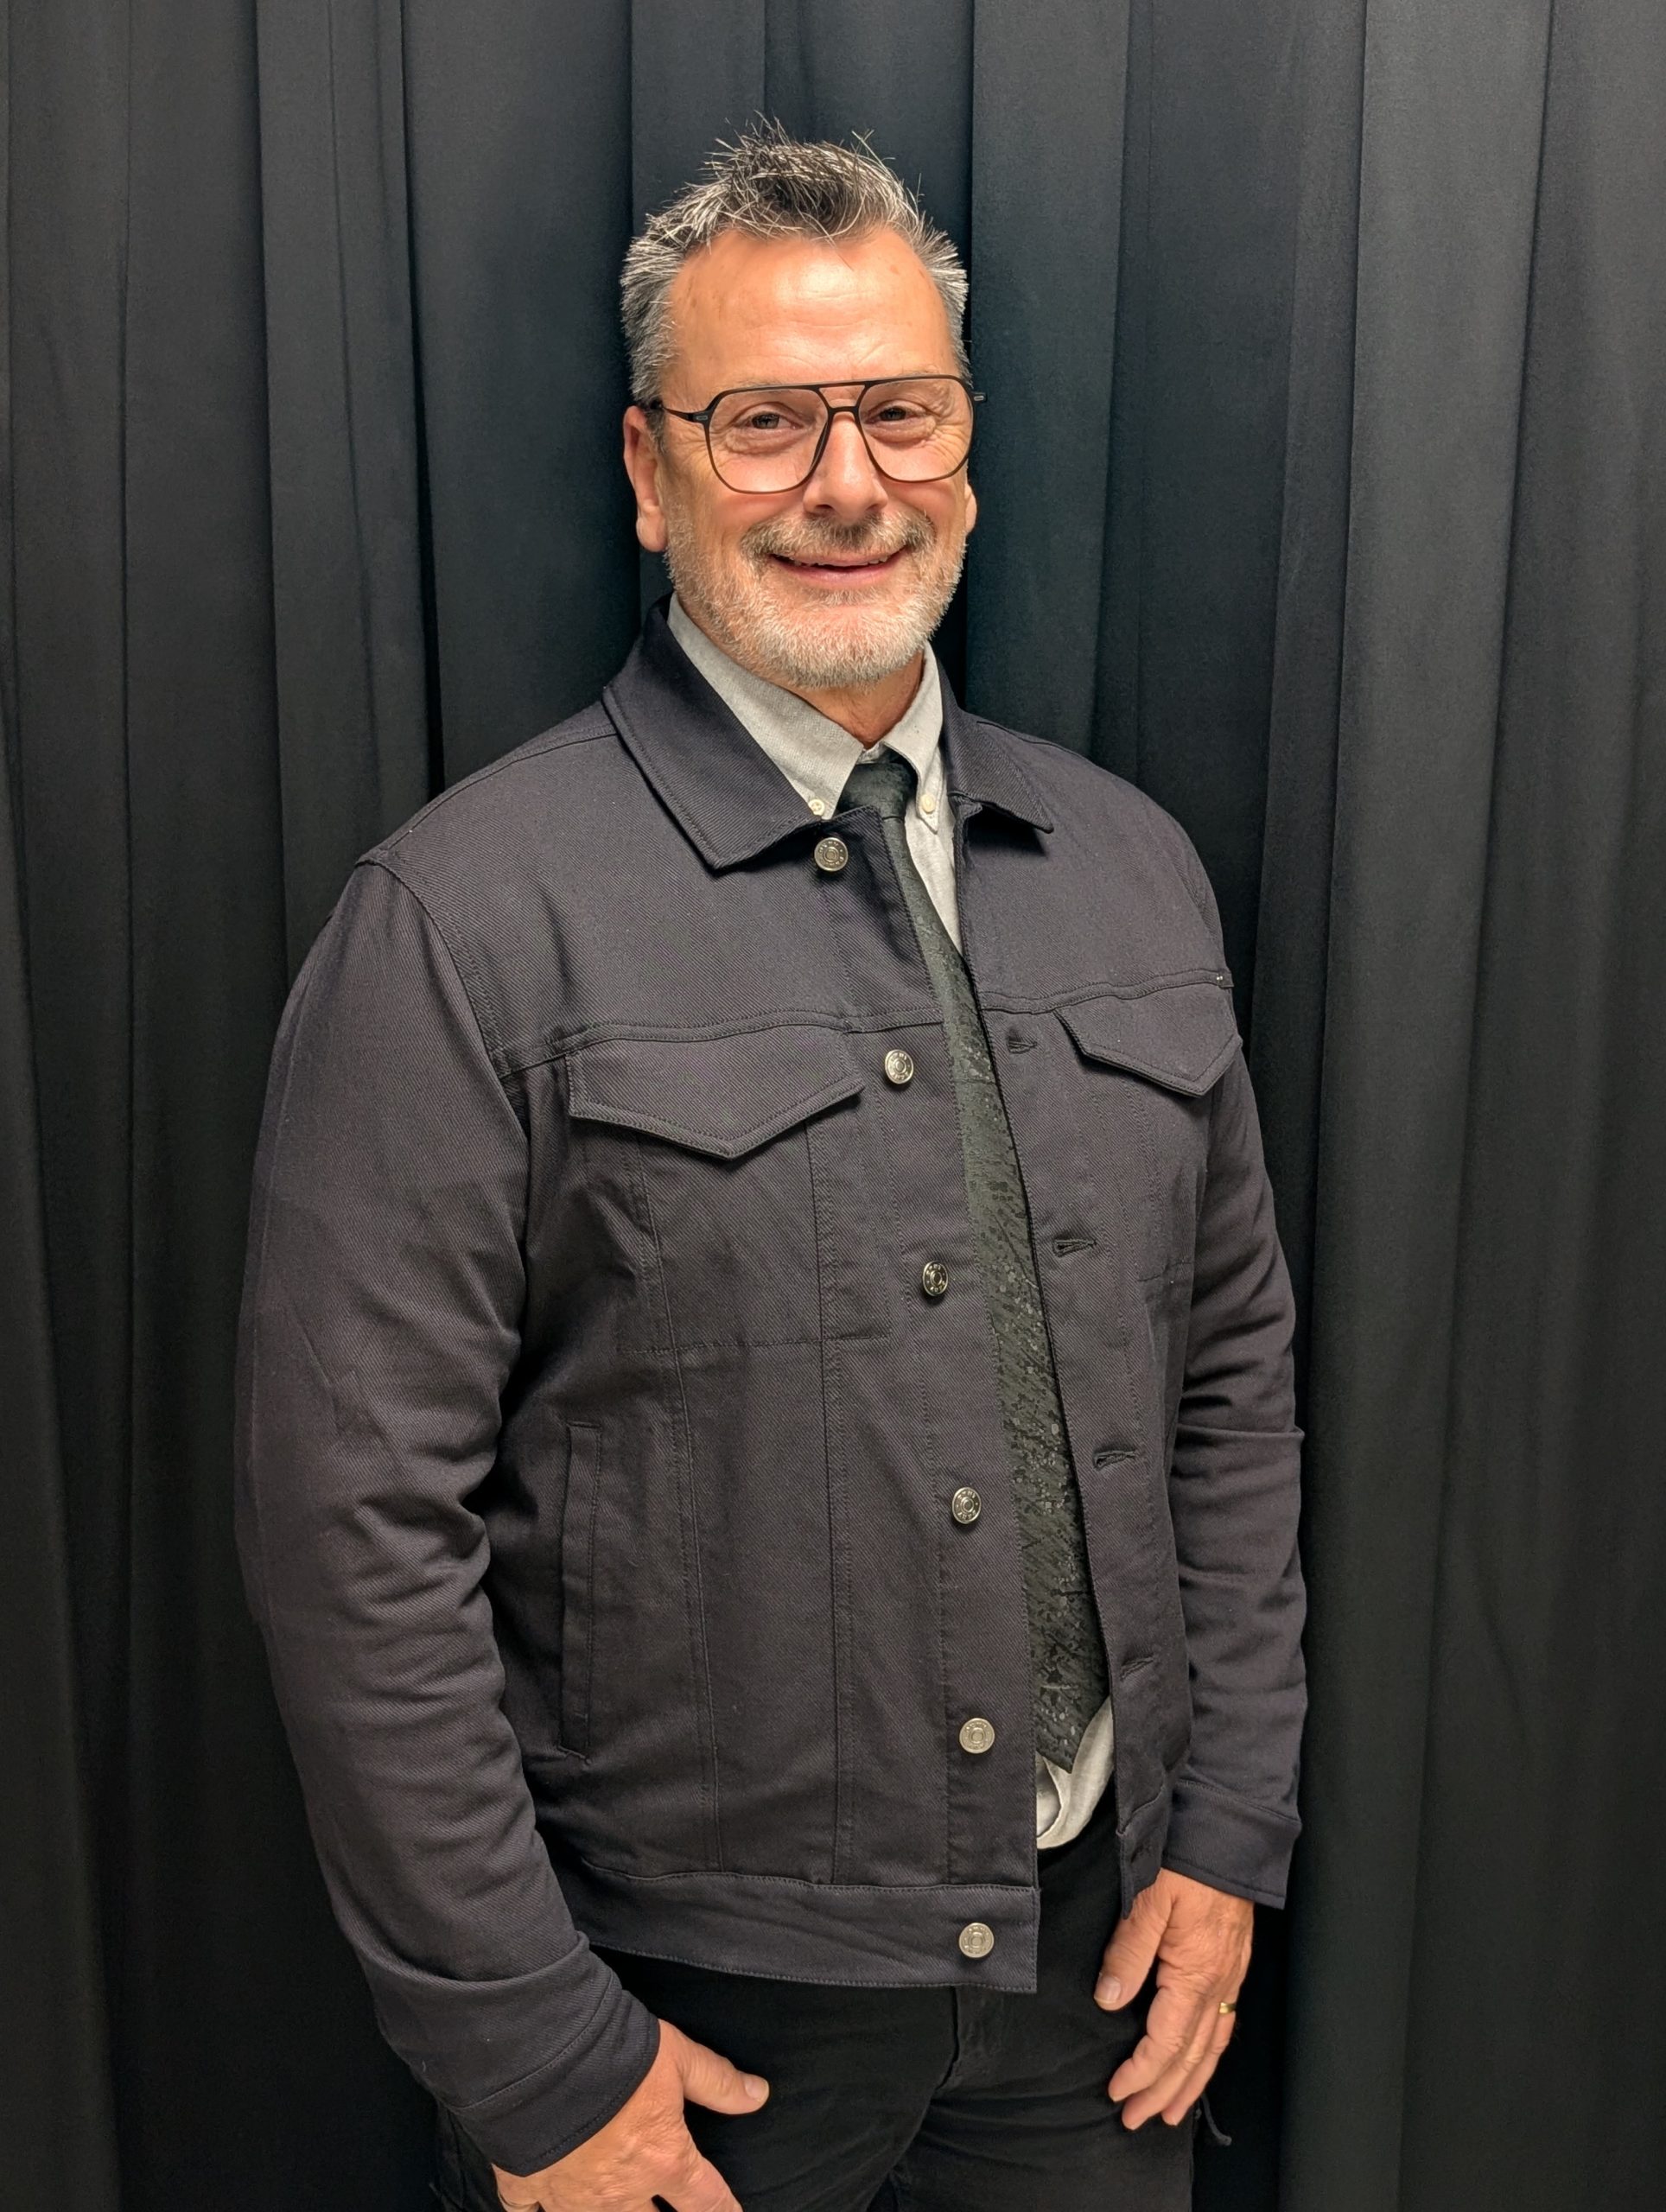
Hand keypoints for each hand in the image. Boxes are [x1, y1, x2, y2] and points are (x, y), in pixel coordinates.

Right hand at [491, 2016, 768, 2209]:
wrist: (541, 2055)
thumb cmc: (615, 2054)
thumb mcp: (678, 2058)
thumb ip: (717, 2081)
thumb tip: (759, 2095)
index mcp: (663, 2160)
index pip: (706, 2199)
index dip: (725, 2210)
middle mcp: (621, 2192)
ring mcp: (572, 2195)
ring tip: (615, 2209)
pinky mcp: (528, 2184)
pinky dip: (536, 2210)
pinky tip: (541, 2207)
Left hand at [1093, 1867, 1251, 2128]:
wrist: (1229, 1831)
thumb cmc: (1188, 1862)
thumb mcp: (1148, 1900)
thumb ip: (1128, 1953)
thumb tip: (1109, 2001)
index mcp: (1195, 1974)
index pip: (1165, 2042)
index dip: (1141, 2073)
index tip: (1116, 2093)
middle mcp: (1219, 1984)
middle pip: (1191, 2056)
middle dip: (1163, 2093)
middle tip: (1137, 2120)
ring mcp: (1231, 1976)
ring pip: (1213, 2046)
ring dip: (1191, 2083)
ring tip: (1172, 2112)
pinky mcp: (1234, 1963)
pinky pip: (1225, 2024)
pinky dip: (1210, 2054)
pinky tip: (1199, 2061)